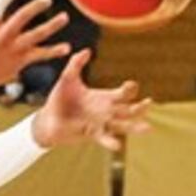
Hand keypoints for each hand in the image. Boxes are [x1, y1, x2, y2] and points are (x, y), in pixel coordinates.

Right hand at [0, 0, 68, 94]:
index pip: (1, 1)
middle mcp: (3, 35)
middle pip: (22, 17)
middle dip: (35, 7)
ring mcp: (14, 48)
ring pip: (36, 35)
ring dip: (52, 26)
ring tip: (64, 18)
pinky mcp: (22, 61)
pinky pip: (41, 55)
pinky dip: (54, 51)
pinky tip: (67, 47)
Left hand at [33, 50, 148, 149]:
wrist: (48, 119)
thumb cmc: (59, 98)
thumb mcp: (67, 78)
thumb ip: (76, 64)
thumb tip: (86, 50)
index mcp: (104, 97)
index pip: (123, 93)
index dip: (129, 89)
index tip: (131, 85)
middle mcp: (106, 111)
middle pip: (129, 110)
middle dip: (139, 107)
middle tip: (148, 102)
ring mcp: (101, 124)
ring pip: (123, 126)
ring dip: (135, 127)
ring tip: (148, 128)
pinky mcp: (92, 134)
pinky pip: (105, 139)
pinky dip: (111, 142)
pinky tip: (118, 145)